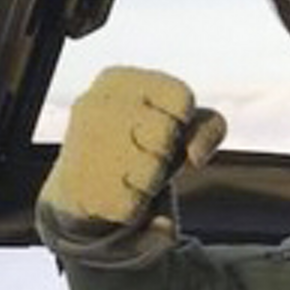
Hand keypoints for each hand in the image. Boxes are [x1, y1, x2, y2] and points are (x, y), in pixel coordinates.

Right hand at [36, 66, 225, 262]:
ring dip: (149, 183)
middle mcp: (95, 105)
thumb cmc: (141, 148)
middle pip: (166, 134)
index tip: (162, 129)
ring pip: (150, 172)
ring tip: (126, 175)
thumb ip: (209, 126)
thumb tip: (196, 158)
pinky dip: (133, 209)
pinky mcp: (80, 190)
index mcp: (117, 80)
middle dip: (164, 154)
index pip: (182, 98)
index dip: (183, 123)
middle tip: (141, 155)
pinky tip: (113, 195)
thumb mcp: (180, 127)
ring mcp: (83, 146)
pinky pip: (133, 207)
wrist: (84, 191)